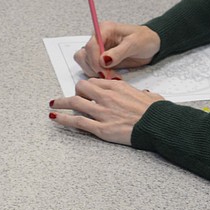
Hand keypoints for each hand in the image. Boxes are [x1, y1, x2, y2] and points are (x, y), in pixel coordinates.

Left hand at [49, 78, 163, 144]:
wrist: (157, 124)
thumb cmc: (156, 111)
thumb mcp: (149, 95)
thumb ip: (141, 94)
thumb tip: (144, 95)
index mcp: (117, 86)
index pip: (94, 81)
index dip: (88, 85)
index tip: (85, 89)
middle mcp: (106, 96)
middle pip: (81, 88)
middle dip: (75, 91)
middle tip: (71, 97)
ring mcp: (102, 112)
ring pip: (75, 102)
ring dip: (60, 102)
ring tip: (52, 104)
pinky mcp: (100, 128)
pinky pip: (77, 121)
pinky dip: (64, 119)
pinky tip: (55, 118)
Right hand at [74, 21, 160, 77]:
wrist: (150, 45)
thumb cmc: (144, 39)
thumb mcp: (135, 44)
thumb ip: (119, 52)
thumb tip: (103, 60)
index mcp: (104, 29)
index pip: (91, 46)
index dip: (95, 60)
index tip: (104, 71)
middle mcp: (98, 38)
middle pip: (84, 55)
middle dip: (94, 68)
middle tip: (109, 75)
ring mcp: (98, 49)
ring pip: (84, 62)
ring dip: (94, 72)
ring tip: (111, 75)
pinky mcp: (100, 58)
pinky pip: (90, 67)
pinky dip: (97, 74)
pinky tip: (111, 75)